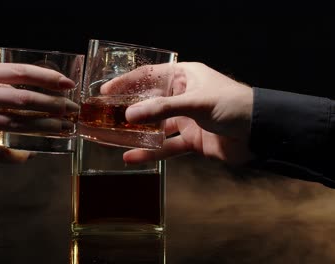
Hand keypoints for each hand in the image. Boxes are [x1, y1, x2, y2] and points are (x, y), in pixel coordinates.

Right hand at [105, 62, 253, 164]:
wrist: (261, 133)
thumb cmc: (234, 105)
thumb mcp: (196, 102)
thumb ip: (162, 109)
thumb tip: (130, 115)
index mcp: (185, 77)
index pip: (150, 75)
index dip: (127, 82)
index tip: (106, 89)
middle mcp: (183, 96)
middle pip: (150, 102)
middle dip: (129, 109)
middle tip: (106, 116)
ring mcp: (187, 119)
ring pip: (156, 126)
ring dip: (137, 133)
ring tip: (113, 138)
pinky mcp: (191, 140)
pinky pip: (166, 146)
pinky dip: (150, 152)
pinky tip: (132, 157)